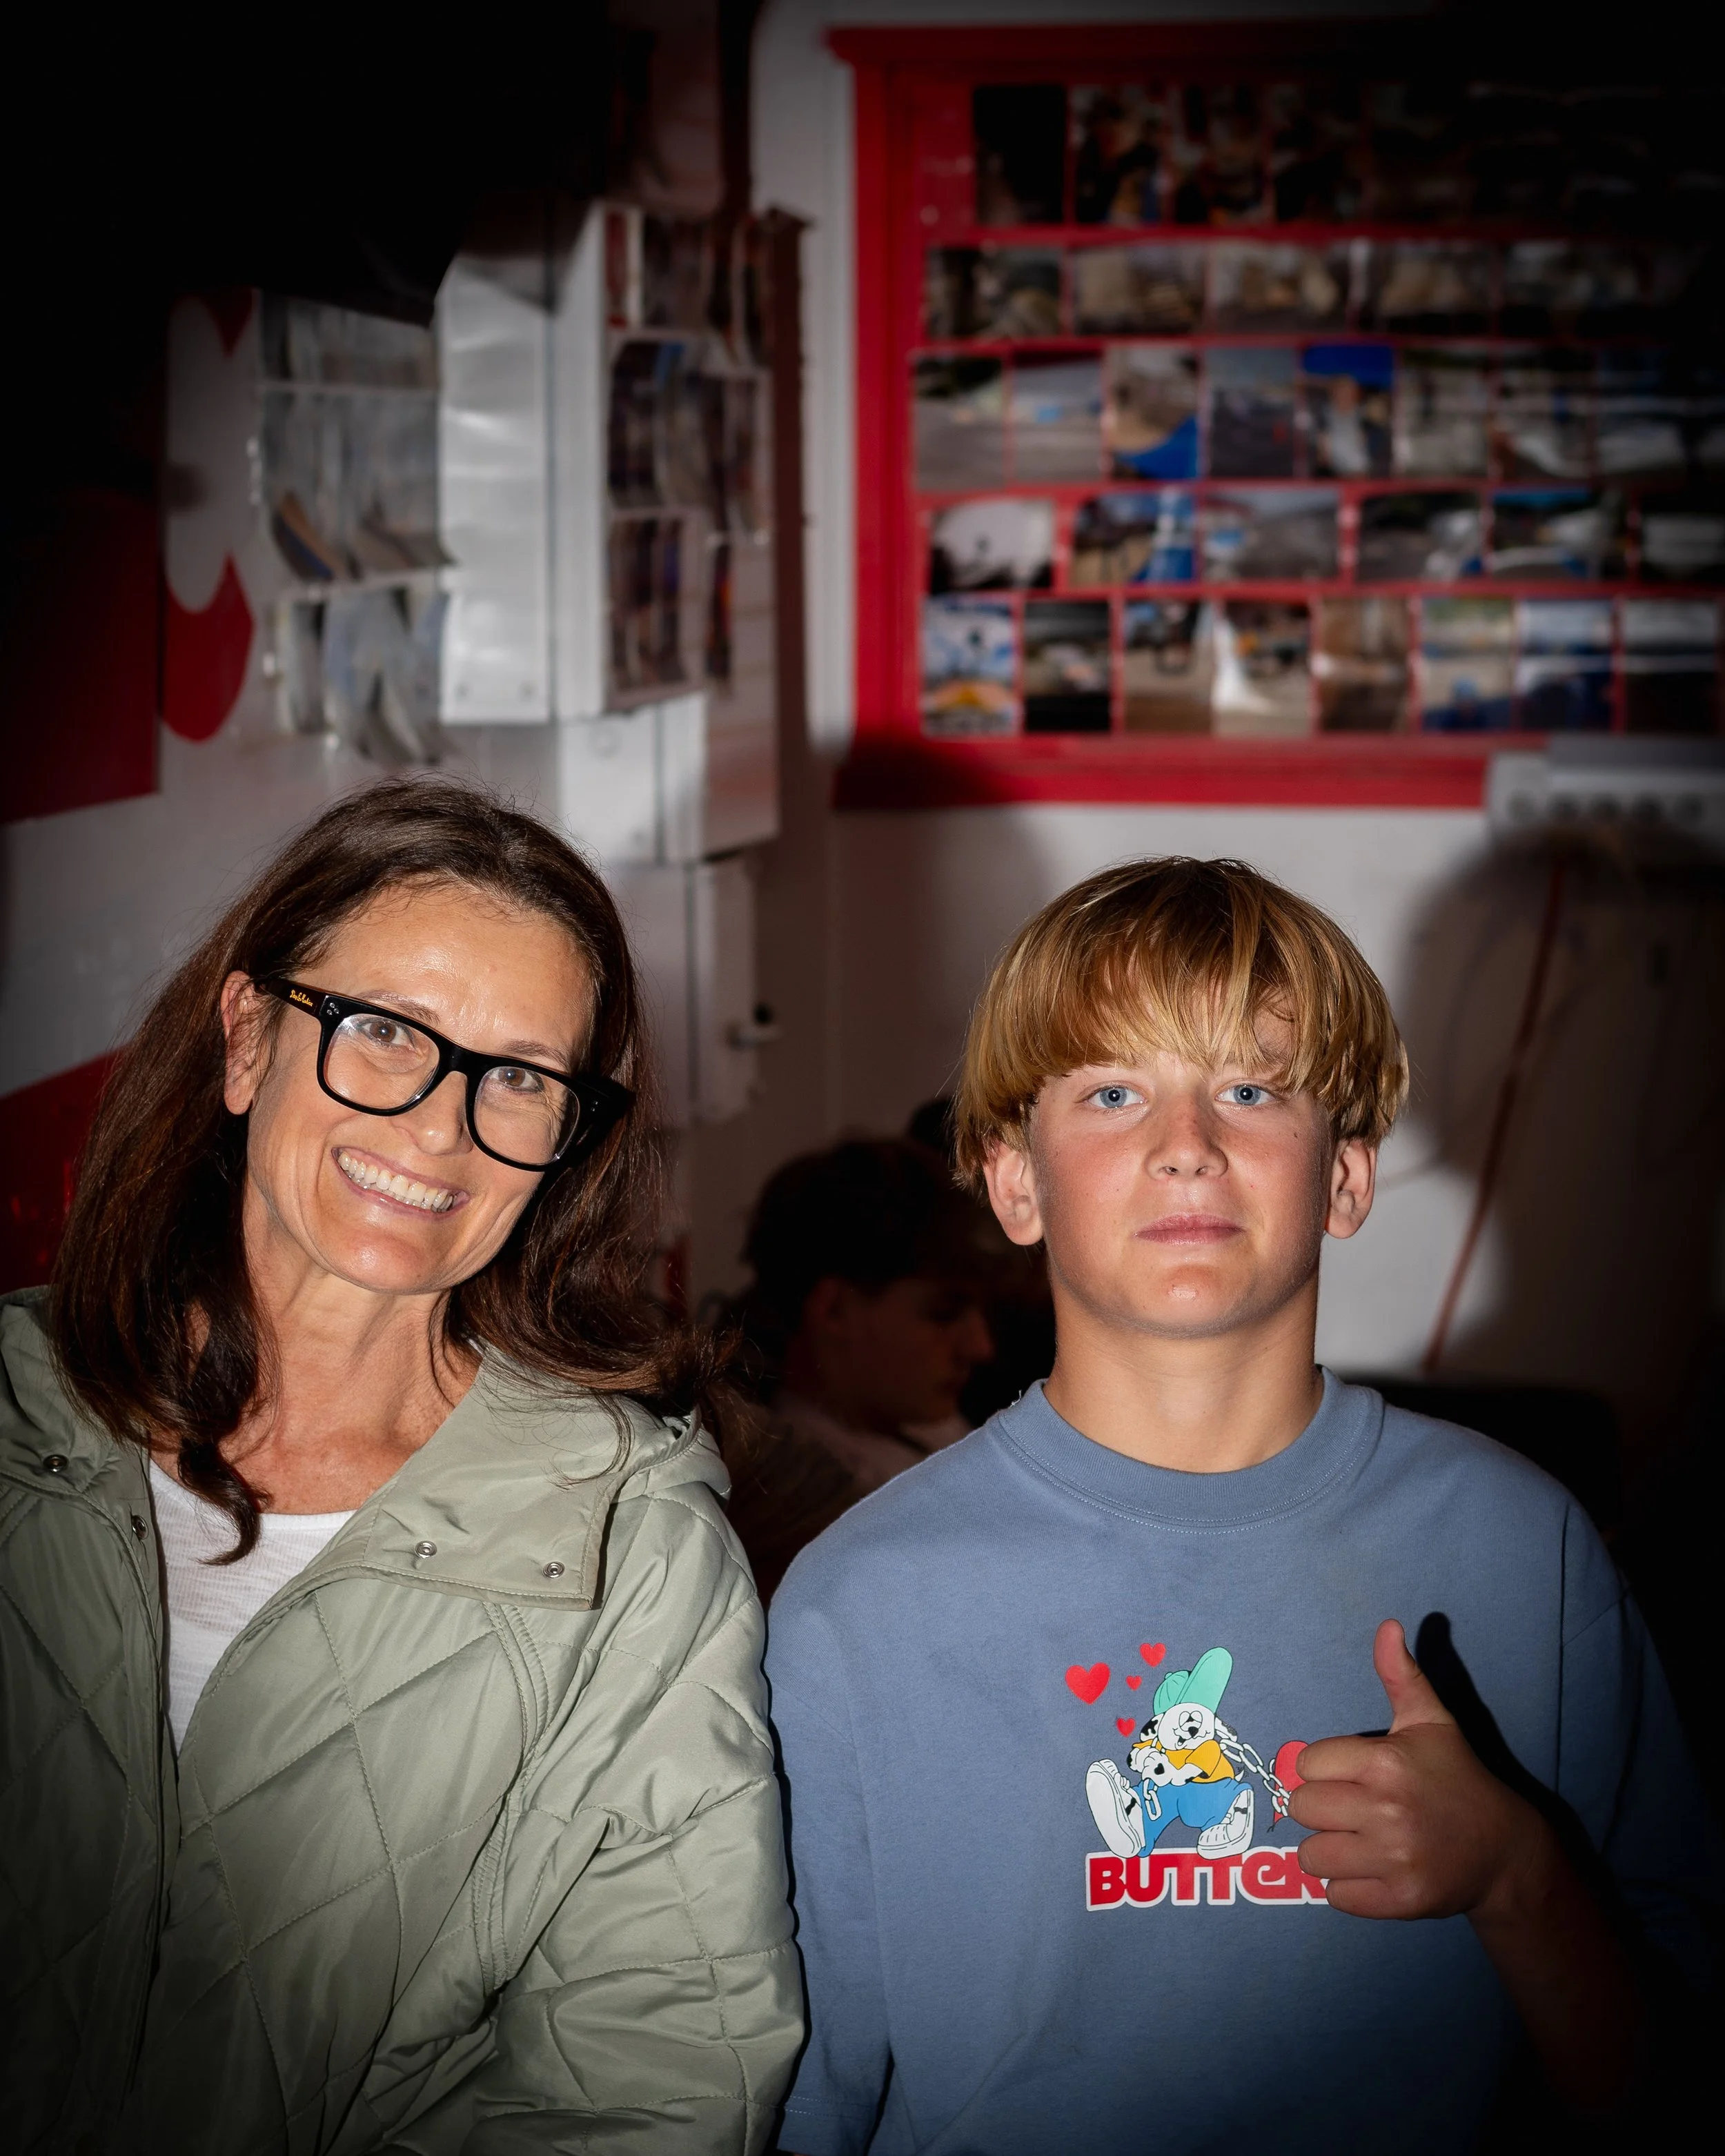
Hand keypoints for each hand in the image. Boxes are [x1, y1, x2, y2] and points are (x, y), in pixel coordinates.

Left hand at [1287, 1619, 1544, 1920]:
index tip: (1351, 1774)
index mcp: (1386, 1762)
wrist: (1503, 1850)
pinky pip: (1335, 1896)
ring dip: (1329, 1851)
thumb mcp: (1431, 1722)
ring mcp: (1394, 1859)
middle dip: (1322, 1809)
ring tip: (1359, 1841)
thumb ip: (1401, 1675)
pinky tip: (1373, 1870)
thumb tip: (1387, 1625)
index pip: (1308, 1764)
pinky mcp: (1399, 1900)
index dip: (1324, 1769)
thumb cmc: (1456, 1778)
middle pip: (1303, 1808)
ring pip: (1311, 1857)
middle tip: (1354, 1809)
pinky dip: (1347, 1887)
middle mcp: (1388, 1810)